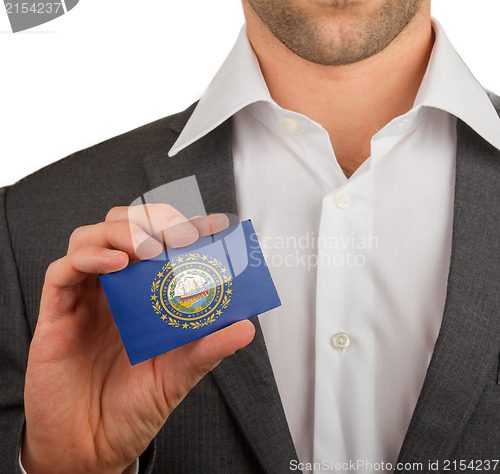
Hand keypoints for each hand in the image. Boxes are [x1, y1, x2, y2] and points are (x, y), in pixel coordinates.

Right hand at [22, 205, 254, 473]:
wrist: (92, 445)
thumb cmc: (134, 405)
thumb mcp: (179, 374)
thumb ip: (208, 348)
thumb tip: (246, 327)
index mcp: (145, 295)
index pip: (163, 245)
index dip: (188, 227)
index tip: (216, 224)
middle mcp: (116, 289)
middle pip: (125, 228)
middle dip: (153, 220)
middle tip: (179, 234)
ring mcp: (86, 297)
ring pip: (91, 237)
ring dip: (122, 231)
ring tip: (149, 248)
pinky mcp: (57, 312)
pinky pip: (63, 271)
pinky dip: (88, 258)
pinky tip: (116, 264)